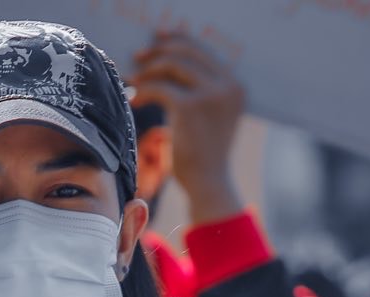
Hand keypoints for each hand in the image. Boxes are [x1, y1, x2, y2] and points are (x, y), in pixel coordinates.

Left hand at [129, 30, 246, 220]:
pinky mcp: (190, 107)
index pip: (204, 51)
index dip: (178, 41)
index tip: (156, 40)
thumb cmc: (202, 153)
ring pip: (172, 65)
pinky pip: (160, 87)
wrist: (208, 183)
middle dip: (159, 51)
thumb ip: (196, 89)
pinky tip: (135, 100)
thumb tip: (164, 62)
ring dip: (148, 70)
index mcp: (235, 86)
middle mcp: (227, 86)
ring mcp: (211, 95)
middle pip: (187, 52)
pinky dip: (144, 90)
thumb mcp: (208, 116)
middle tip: (138, 57)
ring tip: (134, 81)